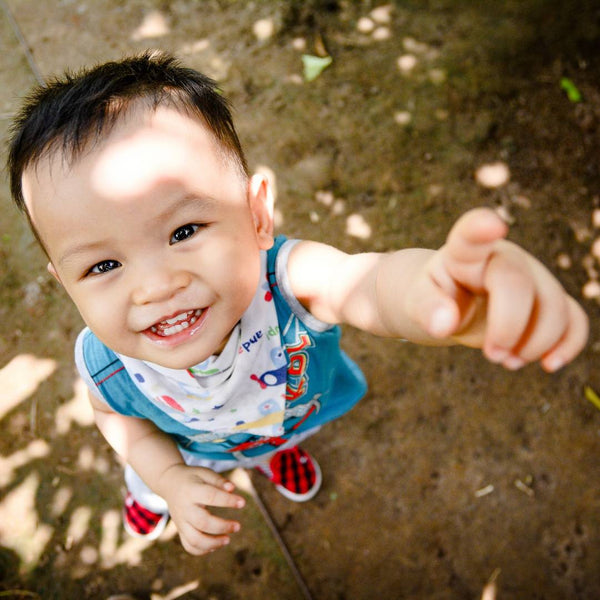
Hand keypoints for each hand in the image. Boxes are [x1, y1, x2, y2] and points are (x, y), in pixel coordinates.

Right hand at [157, 464, 244, 554]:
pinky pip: (189, 546)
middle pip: (202, 522)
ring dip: (212, 543)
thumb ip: (218, 480)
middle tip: (237, 526)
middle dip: (222, 527)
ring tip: (227, 540)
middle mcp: (184, 508)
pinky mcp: (180, 530)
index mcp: (191, 491)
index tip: (242, 503)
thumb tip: (232, 489)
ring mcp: (181, 521)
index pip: (211, 496)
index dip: (228, 500)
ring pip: (194, 539)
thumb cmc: (193, 477)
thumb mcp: (204, 473)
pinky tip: (215, 546)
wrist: (169, 483)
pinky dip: (202, 550)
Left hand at [406, 208, 588, 370]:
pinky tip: (549, 364)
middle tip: (491, 356)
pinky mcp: (548, 300)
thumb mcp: (415, 302)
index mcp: (465, 253)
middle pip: (519, 285)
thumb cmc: (431, 297)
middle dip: (508, 328)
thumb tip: (444, 324)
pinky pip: (574, 318)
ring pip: (554, 305)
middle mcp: (503, 258)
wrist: (448, 303)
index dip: (481, 228)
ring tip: (507, 362)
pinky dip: (568, 344)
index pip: (470, 235)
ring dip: (536, 343)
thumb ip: (426, 309)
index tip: (492, 226)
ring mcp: (531, 276)